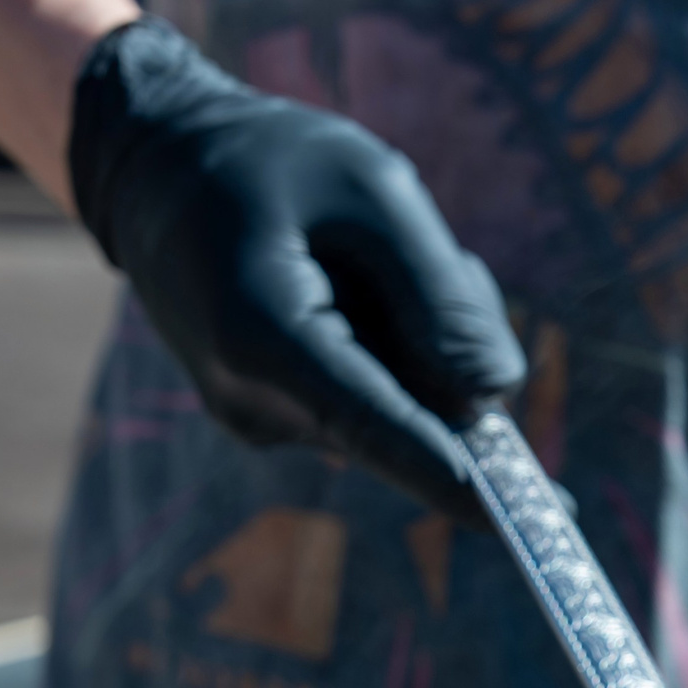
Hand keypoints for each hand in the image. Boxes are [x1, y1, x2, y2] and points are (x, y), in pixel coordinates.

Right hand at [67, 17, 524, 513]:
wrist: (158, 167)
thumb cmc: (266, 163)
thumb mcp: (369, 187)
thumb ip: (437, 291)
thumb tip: (497, 394)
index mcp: (263, 337)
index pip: (380, 427)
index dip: (460, 477)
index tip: (528, 524)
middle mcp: (259, 402)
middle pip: (417, 414)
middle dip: (453, 348)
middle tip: (425, 252)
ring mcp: (269, 420)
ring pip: (409, 408)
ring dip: (424, 339)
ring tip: (363, 254)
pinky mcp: (287, 420)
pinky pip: (382, 400)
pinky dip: (396, 346)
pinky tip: (351, 282)